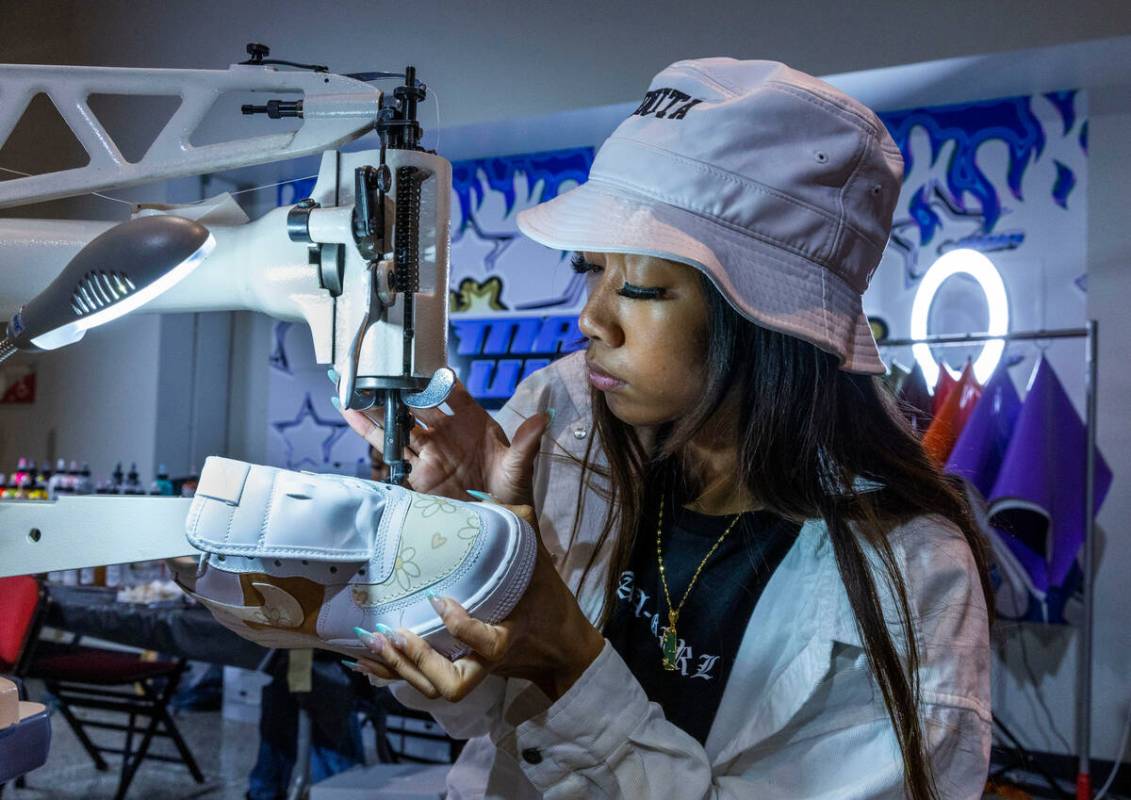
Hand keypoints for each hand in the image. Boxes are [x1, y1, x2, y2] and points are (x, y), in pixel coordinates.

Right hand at [335, 376, 548, 505]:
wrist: (498, 527)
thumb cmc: (513, 493)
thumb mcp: (519, 467)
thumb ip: (526, 443)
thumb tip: (544, 417)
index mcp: (473, 423)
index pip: (453, 393)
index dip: (438, 379)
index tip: (423, 365)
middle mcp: (447, 433)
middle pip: (418, 405)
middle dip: (398, 387)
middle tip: (377, 368)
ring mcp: (429, 451)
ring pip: (398, 423)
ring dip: (377, 405)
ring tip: (354, 384)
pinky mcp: (414, 473)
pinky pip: (389, 449)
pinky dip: (369, 431)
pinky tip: (350, 412)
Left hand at [353, 504, 604, 702]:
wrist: (561, 648)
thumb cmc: (548, 598)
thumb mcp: (537, 558)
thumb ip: (515, 524)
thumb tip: (478, 494)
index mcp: (510, 634)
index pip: (487, 644)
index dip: (460, 628)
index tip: (439, 600)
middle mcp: (488, 661)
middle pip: (453, 684)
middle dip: (420, 662)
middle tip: (395, 633)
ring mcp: (471, 669)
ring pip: (433, 688)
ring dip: (399, 668)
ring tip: (373, 640)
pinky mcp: (458, 670)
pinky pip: (422, 681)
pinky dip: (391, 673)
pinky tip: (364, 660)